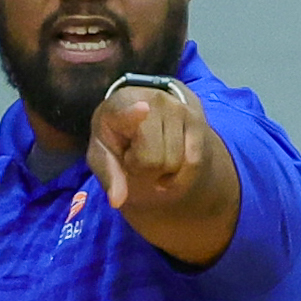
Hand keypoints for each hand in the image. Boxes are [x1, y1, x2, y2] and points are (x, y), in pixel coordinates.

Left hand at [86, 80, 209, 211]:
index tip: (144, 108)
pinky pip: (193, 162)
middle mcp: (153, 100)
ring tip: (153, 153)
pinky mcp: (197, 120)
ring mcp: (178, 108)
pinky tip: (169, 160)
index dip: (133, 113)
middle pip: (152, 160)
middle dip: (143, 167)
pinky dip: (180, 172)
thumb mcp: (102, 153)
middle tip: (137, 153)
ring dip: (162, 170)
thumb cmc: (117, 136)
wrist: (143, 111)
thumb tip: (117, 200)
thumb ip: (109, 174)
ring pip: (174, 163)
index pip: (128, 111)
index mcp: (120, 103)